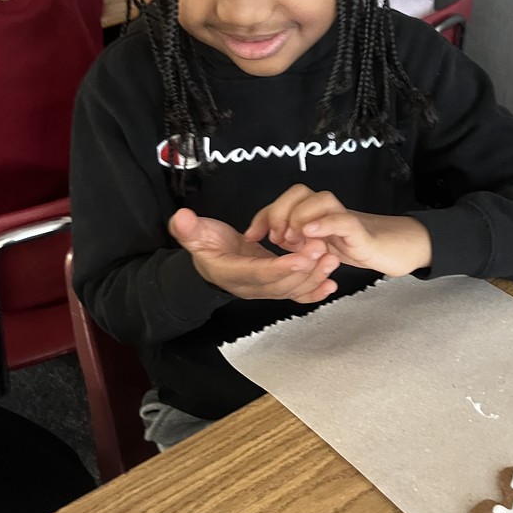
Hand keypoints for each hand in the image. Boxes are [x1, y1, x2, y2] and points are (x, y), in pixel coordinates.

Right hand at [169, 207, 339, 303]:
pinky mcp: (276, 286)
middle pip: (282, 284)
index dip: (281, 267)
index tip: (301, 256)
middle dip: (305, 270)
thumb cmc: (205, 246)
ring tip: (331, 260)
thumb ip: (188, 229)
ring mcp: (265, 289)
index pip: (259, 273)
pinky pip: (297, 294)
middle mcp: (251, 287)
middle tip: (323, 250)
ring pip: (292, 289)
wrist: (211, 262)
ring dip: (314, 277)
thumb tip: (181, 217)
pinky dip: (314, 292)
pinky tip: (332, 286)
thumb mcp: (194, 235)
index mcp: (233, 274)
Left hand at [244, 185, 431, 276]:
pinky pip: (342, 220)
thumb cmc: (351, 245)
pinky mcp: (359, 232)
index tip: (250, 235)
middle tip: (275, 238)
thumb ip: (295, 240)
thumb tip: (270, 238)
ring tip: (292, 237)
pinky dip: (324, 223)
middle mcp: (327, 208)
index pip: (283, 201)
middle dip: (279, 212)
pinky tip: (310, 233)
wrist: (389, 249)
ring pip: (319, 199)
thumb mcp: (315, 245)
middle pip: (298, 192)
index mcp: (313, 211)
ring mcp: (343, 217)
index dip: (263, 215)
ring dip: (299, 216)